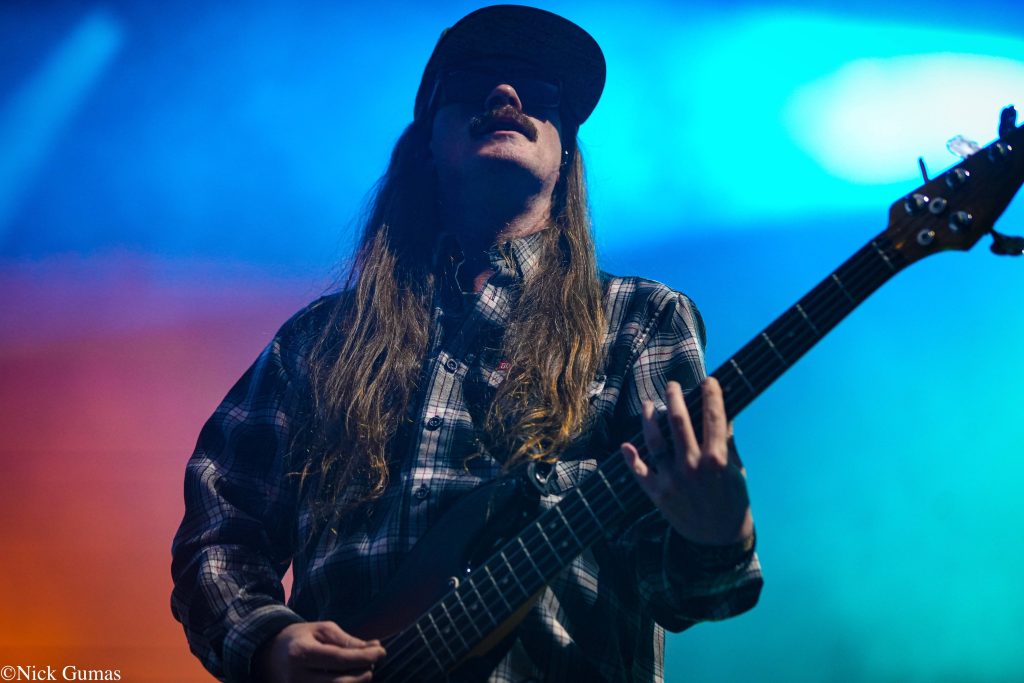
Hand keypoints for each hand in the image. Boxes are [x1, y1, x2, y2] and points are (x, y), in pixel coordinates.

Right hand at [254, 621, 386, 682]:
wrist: (267, 654)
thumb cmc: (299, 638)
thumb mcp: (322, 630)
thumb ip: (347, 641)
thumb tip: (374, 649)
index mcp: (301, 653)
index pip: (340, 659)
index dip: (364, 657)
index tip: (382, 651)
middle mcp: (296, 677)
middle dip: (363, 674)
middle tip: (372, 663)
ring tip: (362, 671)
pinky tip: (350, 678)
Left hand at [620, 378, 753, 545]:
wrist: (720, 539)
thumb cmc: (733, 501)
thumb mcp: (737, 471)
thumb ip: (727, 442)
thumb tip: (724, 414)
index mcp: (717, 459)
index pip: (713, 416)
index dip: (711, 394)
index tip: (708, 382)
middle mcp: (693, 466)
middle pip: (678, 421)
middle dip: (675, 398)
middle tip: (672, 386)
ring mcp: (673, 480)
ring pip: (655, 441)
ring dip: (648, 420)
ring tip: (647, 405)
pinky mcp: (658, 494)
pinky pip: (640, 472)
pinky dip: (631, 459)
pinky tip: (627, 446)